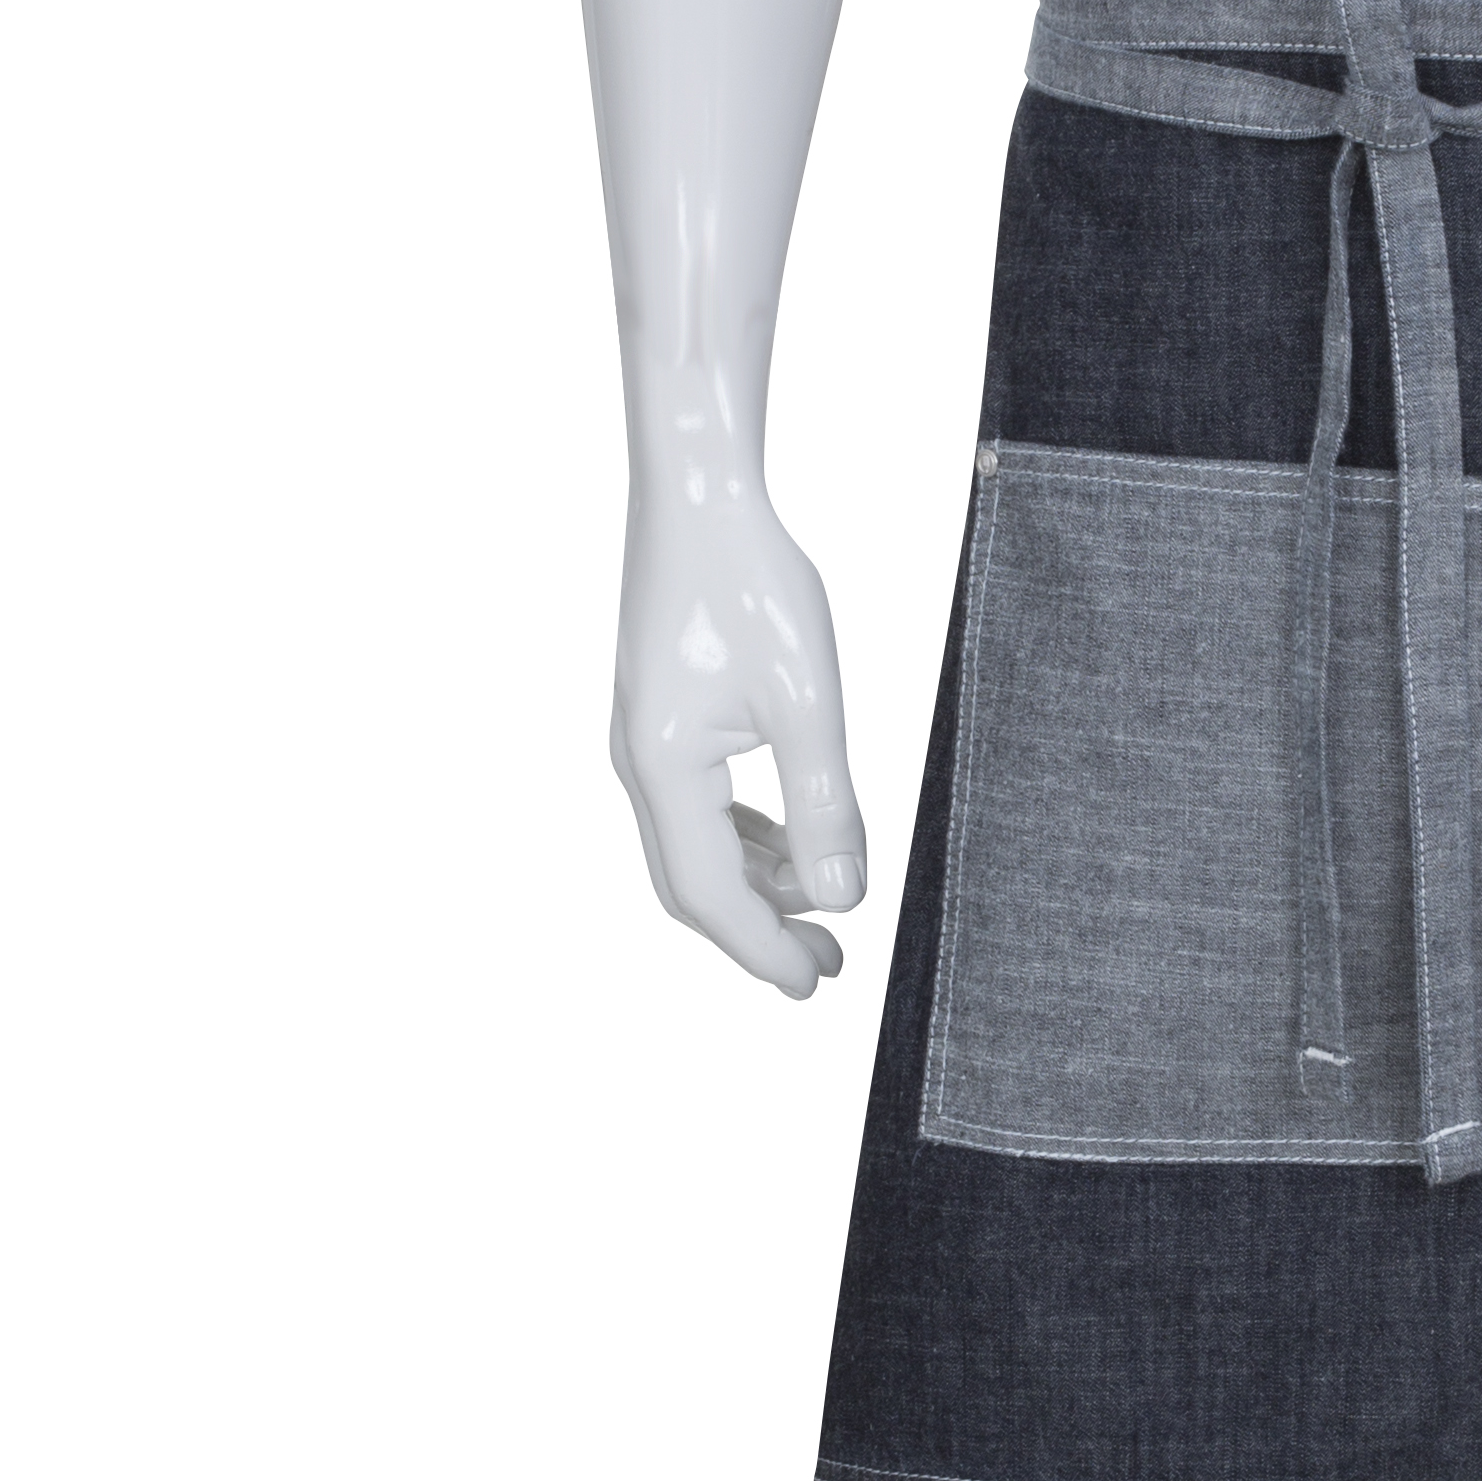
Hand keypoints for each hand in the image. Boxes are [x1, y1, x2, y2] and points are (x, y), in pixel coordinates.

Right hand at [609, 475, 867, 997]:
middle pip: (692, 885)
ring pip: (695, 847)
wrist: (699, 494)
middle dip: (758, 932)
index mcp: (664, 767)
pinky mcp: (661, 718)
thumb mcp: (807, 700)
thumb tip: (842, 896)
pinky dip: (745, 837)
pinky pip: (698, 806)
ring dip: (757, 885)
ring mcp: (644, 741)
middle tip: (828, 965)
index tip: (815, 986)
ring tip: (821, 909)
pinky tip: (790, 843)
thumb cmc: (752, 582)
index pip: (712, 894)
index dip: (763, 950)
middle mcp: (639, 764)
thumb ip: (824, 803)